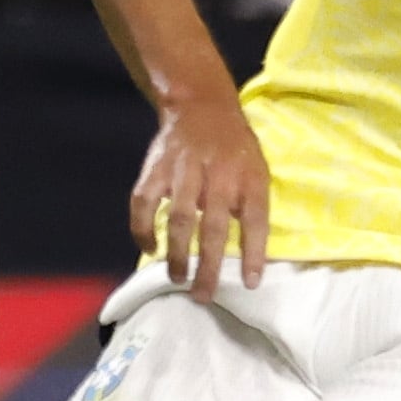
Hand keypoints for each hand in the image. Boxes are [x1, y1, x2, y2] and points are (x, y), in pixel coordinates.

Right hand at [131, 89, 268, 297]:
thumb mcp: (256, 170)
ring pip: (180, 218)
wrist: (201, 105)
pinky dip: (143, 228)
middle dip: (208, 266)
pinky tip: (149, 249)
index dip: (253, 253)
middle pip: (214, 227)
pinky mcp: (156, 167)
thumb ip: (252, 205)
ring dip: (177, 253)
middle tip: (203, 295)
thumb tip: (249, 252)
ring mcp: (184, 169)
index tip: (249, 283)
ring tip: (178, 279)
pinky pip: (144, 202)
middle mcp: (218, 173)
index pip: (256, 219)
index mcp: (249, 176)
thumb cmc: (234, 148)